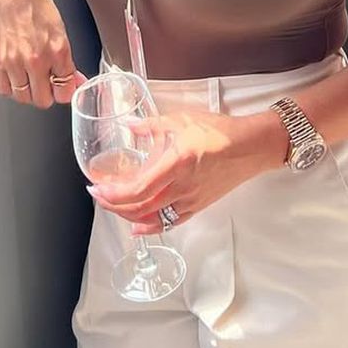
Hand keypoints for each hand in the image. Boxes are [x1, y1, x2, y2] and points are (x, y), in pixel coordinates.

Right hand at [0, 0, 85, 108]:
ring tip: (29, 76)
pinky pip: (4, 89)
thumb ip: (66, 60)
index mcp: (57, 50)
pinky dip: (10, 87)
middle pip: (43, 100)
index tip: (62, 86)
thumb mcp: (60, 28)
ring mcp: (14, 62)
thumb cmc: (33, 0)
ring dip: (28, 90)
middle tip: (45, 82)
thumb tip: (74, 79)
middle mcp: (36, 59)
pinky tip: (15, 74)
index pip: (65, 92)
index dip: (64, 91)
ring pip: (23, 98)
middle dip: (46, 93)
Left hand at [87, 108, 284, 233]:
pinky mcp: (198, 207)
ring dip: (128, 215)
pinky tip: (137, 227)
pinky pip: (169, 223)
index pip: (138, 189)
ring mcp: (190, 200)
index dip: (114, 194)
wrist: (250, 147)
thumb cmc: (220, 131)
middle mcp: (182, 187)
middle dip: (113, 205)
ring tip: (112, 206)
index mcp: (176, 163)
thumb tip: (129, 125)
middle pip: (140, 207)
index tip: (97, 189)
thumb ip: (151, 124)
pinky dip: (150, 227)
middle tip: (98, 196)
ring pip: (152, 218)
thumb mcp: (182, 120)